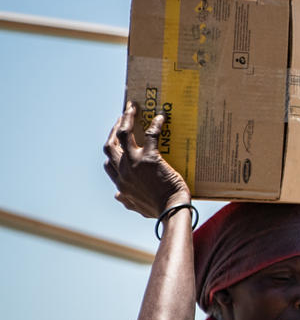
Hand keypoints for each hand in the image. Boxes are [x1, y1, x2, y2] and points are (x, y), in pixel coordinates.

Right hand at [103, 102, 189, 216]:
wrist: (172, 210)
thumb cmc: (159, 211)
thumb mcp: (137, 207)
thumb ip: (126, 200)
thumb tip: (117, 195)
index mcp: (120, 184)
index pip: (108, 164)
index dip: (112, 150)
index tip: (116, 140)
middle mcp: (123, 172)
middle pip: (110, 146)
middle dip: (114, 130)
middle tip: (122, 119)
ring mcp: (134, 164)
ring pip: (123, 135)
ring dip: (125, 119)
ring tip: (131, 108)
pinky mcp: (150, 158)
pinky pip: (150, 135)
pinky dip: (155, 124)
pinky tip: (161, 118)